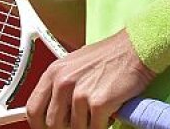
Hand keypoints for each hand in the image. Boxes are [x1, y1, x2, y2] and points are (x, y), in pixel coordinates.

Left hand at [26, 30, 155, 128]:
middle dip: (67, 127)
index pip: (33, 109)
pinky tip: (110, 111)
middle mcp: (63, 81)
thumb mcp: (75, 65)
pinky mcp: (98, 102)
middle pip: (53, 124)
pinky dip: (103, 125)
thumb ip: (60, 87)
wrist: (136, 48)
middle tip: (81, 121)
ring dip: (88, 125)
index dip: (39, 125)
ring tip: (99, 111)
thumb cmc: (110, 56)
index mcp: (54, 72)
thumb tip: (52, 112)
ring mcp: (80, 93)